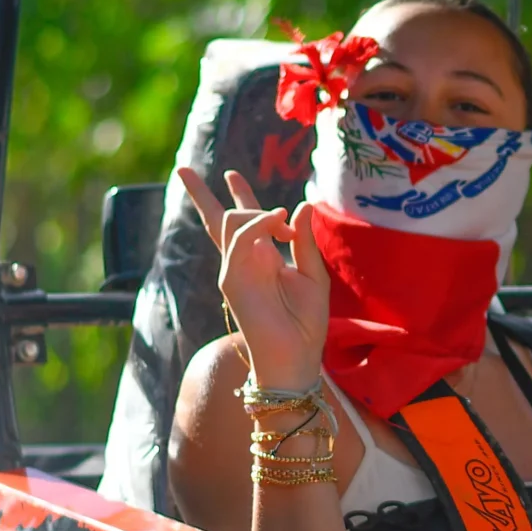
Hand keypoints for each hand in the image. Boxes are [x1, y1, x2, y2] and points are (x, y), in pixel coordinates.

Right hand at [176, 166, 328, 389]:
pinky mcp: (231, 278)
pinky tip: (278, 220)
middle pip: (221, 218)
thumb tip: (303, 204)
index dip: (238, 195)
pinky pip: (239, 239)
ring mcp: (235, 269)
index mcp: (265, 259)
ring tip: (284, 221)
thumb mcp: (314, 275)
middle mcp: (246, 261)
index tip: (230, 175)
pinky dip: (259, 224)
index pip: (245, 221)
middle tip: (232, 177)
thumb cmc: (306, 322)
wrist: (296, 355)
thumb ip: (305, 241)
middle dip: (218, 194)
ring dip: (258, 211)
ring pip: (231, 222)